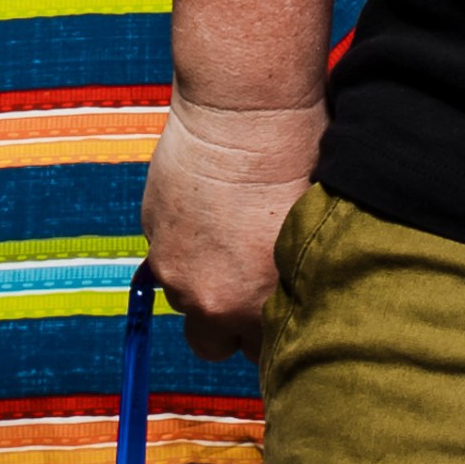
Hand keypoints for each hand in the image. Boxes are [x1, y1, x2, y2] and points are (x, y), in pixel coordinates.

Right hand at [142, 93, 327, 361]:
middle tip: (251, 282)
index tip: (281, 309)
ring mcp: (176, 271)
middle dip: (231, 321)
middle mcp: (213, 300)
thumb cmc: (297, 158)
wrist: (242, 111)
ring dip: (204, 282)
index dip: (272, 330)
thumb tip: (300, 289)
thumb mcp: (312, 228)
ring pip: (187, 301)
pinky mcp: (153, 238)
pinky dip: (185, 248)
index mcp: (262, 304)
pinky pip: (168, 262)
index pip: (263, 352)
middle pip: (215, 343)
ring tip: (232, 238)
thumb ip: (296, 275)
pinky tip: (210, 211)